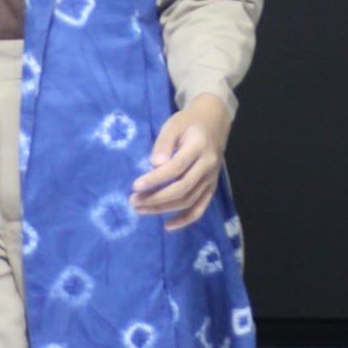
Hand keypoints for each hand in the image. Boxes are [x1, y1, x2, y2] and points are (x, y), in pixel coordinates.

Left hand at [129, 94, 230, 230]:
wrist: (213, 122)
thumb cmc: (188, 122)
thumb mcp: (173, 124)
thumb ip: (164, 143)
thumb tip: (154, 165)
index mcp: (198, 147)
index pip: (175, 168)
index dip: (155, 179)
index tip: (135, 186)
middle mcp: (208, 166)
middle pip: (182, 188)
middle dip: (156, 198)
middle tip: (133, 201)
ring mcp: (211, 179)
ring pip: (188, 200)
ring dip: (164, 209)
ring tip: (141, 209)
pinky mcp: (211, 187)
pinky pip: (200, 208)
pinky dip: (185, 220)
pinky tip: (168, 226)